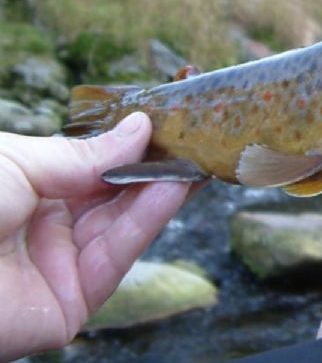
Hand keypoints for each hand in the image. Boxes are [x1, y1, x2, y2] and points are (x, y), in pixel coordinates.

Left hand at [0, 113, 193, 359]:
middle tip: (196, 139)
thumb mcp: (17, 161)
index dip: (129, 147)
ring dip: (161, 190)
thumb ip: (85, 154)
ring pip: (122, 226)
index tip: (168, 123)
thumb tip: (140, 128)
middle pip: (113, 197)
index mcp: (25, 191)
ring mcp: (58, 268)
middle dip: (153, 168)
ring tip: (196, 158)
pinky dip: (149, 221)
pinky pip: (116, 257)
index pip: (91, 168)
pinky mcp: (70, 305)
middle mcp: (45, 228)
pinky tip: (173, 187)